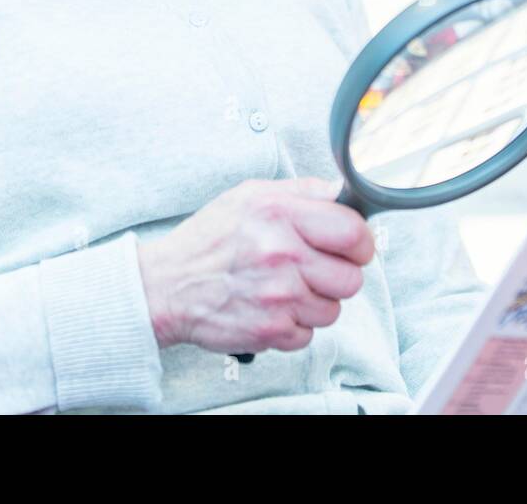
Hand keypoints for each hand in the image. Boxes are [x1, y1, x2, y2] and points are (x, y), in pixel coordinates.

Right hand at [135, 177, 374, 353]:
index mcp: (281, 215)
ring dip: (316, 302)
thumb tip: (339, 192)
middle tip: (317, 269)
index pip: (354, 233)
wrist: (165, 285)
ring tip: (288, 288)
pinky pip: (309, 334)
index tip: (353, 246)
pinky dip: (295, 325)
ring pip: (333, 309)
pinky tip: (274, 308)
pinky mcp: (270, 330)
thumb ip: (301, 191)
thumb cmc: (208, 240)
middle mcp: (282, 255)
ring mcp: (278, 296)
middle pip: (352, 278)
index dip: (361, 243)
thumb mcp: (251, 195)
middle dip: (339, 275)